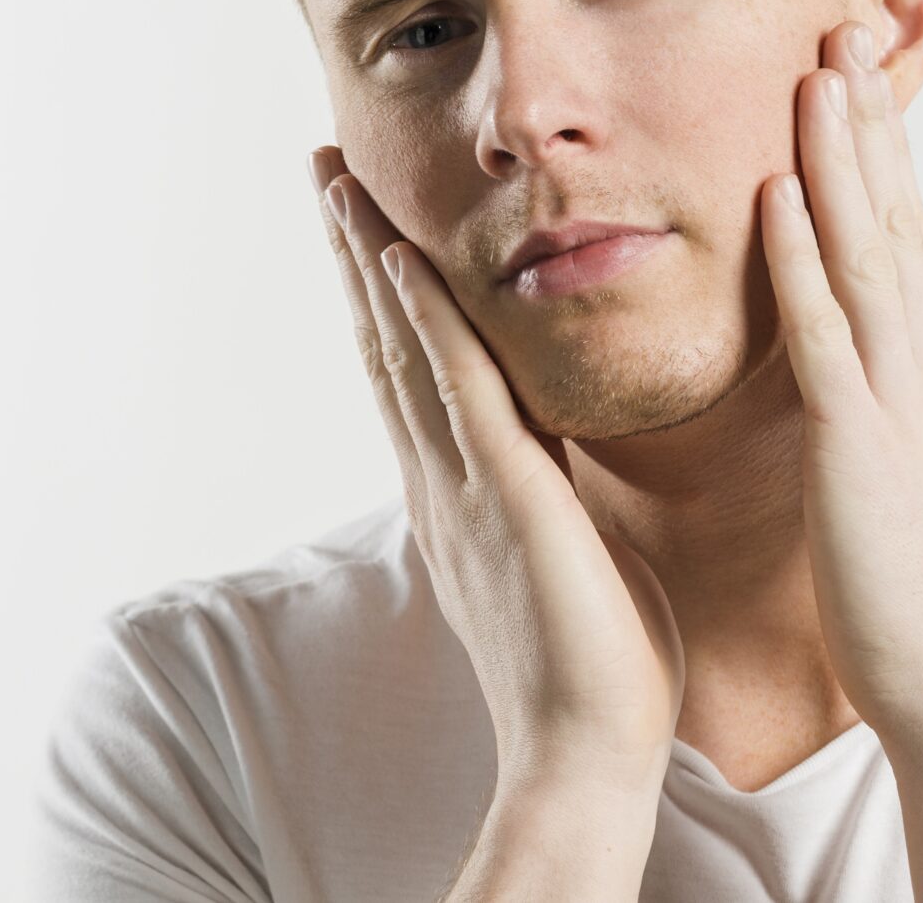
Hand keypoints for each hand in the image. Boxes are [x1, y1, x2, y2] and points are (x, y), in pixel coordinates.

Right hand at [310, 149, 686, 799]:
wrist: (584, 753)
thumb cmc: (596, 666)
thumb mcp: (570, 550)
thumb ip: (556, 489)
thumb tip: (565, 446)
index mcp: (460, 494)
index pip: (410, 372)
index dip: (383, 295)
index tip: (366, 223)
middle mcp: (443, 480)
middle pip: (384, 343)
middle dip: (354, 254)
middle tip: (326, 169)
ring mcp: (463, 486)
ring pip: (404, 349)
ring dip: (369, 259)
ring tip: (340, 181)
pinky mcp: (504, 496)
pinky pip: (458, 390)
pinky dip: (425, 322)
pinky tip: (402, 260)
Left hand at [759, 20, 922, 747]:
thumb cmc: (910, 588)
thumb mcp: (902, 469)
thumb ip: (882, 403)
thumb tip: (863, 361)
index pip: (906, 237)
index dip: (883, 154)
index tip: (857, 79)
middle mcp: (922, 366)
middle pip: (897, 217)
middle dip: (871, 123)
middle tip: (844, 27)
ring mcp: (895, 398)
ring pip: (868, 251)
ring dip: (842, 157)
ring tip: (818, 71)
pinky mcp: (856, 441)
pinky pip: (825, 333)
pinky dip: (803, 257)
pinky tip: (778, 193)